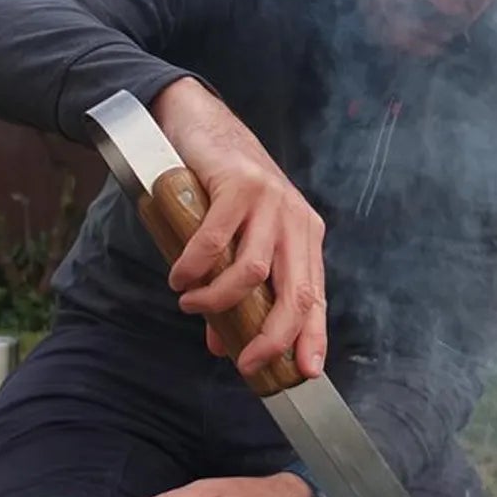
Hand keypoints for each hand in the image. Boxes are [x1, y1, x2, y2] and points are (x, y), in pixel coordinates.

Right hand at [151, 76, 327, 378]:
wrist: (202, 124)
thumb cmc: (220, 190)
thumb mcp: (236, 242)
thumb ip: (235, 293)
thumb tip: (221, 345)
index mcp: (304, 237)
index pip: (316, 296)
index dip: (313, 337)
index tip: (304, 372)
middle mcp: (296, 221)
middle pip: (296, 293)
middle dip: (272, 337)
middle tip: (243, 359)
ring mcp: (271, 201)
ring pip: (254, 271)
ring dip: (218, 300)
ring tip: (190, 303)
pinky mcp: (240, 185)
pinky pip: (216, 241)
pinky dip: (195, 268)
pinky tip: (180, 277)